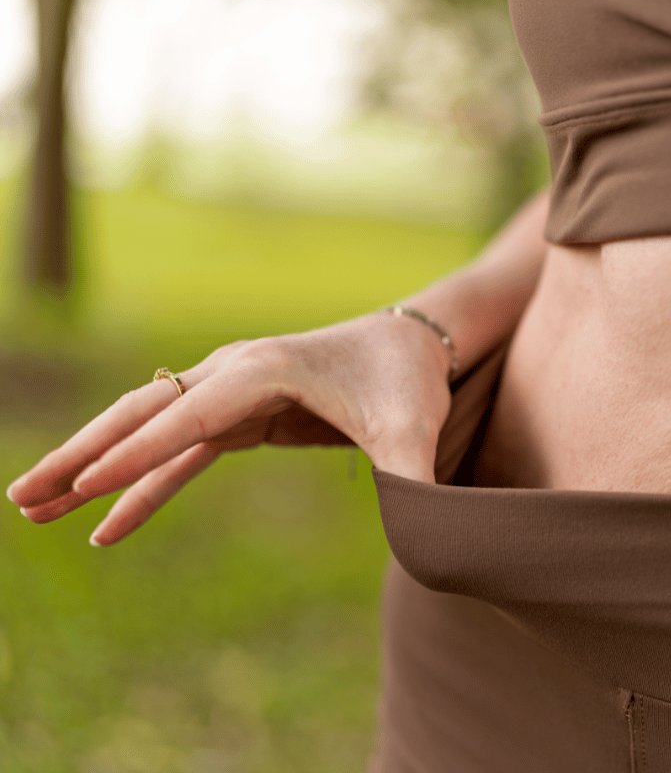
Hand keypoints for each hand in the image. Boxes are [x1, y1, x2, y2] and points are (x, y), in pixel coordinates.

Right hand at [6, 310, 451, 545]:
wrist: (413, 343)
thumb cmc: (410, 380)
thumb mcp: (412, 429)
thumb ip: (410, 480)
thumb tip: (419, 538)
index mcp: (264, 370)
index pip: (187, 419)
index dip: (136, 456)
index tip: (82, 487)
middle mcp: (233, 373)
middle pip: (141, 415)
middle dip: (81, 455)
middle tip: (20, 498)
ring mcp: (229, 393)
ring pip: (146, 431)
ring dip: (92, 468)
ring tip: (33, 509)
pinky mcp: (239, 415)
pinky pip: (177, 454)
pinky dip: (140, 485)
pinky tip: (106, 525)